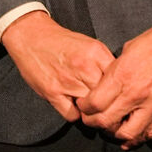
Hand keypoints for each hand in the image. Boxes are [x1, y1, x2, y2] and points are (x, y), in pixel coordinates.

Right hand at [0, 11, 114, 121]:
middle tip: (104, 103)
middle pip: (106, 96)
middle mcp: (84, 67)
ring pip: (90, 108)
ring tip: (87, 104)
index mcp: (96, 53)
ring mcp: (67, 81)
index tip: (117, 95)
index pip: (118, 80)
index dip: (119, 90)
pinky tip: (73, 105)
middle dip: (106, 102)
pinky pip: (72, 115)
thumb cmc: (61, 42)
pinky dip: (74, 114)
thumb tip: (120, 83)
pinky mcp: (52, 92)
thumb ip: (105, 62)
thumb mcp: (90, 45)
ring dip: (90, 110)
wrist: (31, 36)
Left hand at [76, 10, 151, 145]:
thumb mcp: (128, 49)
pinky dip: (139, 138)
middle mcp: (136, 93)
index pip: (94, 103)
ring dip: (116, 134)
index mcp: (122, 75)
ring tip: (113, 129)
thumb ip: (116, 70)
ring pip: (128, 133)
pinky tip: (132, 136)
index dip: (85, 108)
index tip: (84, 106)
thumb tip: (107, 83)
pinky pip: (151, 132)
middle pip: (106, 121)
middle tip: (93, 121)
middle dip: (95, 123)